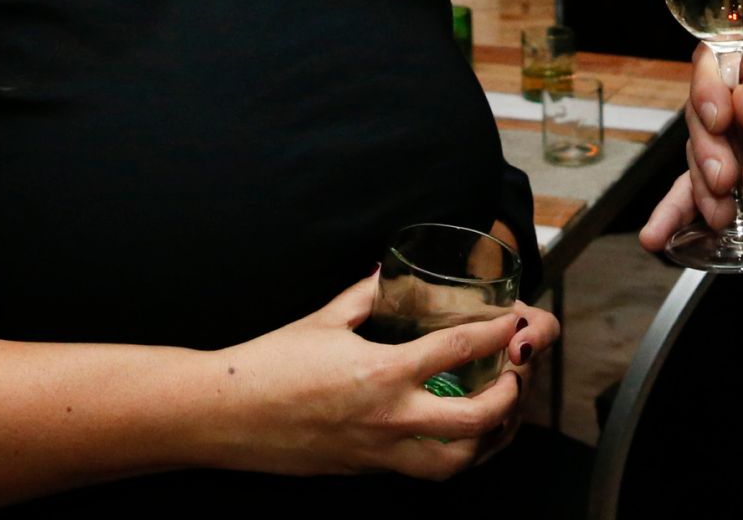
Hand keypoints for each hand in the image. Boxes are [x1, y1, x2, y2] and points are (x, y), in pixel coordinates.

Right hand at [205, 275, 559, 480]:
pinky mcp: (363, 470)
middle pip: (472, 421)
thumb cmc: (272, 363)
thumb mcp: (325, 318)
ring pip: (452, 463)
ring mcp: (377, 453)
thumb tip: (389, 272)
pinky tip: (450, 434)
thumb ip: (367, 295)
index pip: (458, 351)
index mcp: (382, 373)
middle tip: (516, 376)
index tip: (511, 322)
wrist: (226, 415)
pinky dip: (447, 456)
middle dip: (506, 399)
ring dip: (483, 441)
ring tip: (495, 414)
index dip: (494, 334)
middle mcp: (387, 420)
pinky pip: (419, 471)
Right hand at [640, 19, 742, 249]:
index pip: (719, 55)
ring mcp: (733, 131)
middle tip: (724, 176)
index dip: (709, 84)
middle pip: (701, 109)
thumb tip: (739, 103)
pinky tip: (658, 234)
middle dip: (708, 147)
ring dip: (702, 184)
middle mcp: (738, 88)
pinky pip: (699, 186)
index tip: (719, 116)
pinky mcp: (732, 168)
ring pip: (699, 152)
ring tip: (719, 212)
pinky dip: (679, 209)